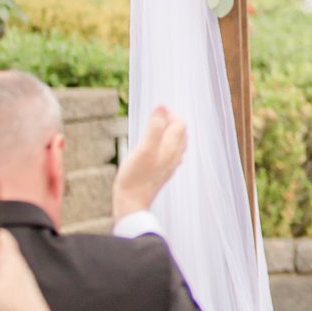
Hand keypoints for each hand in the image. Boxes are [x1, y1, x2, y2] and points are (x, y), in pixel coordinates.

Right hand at [113, 105, 186, 219]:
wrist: (131, 202)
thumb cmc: (135, 177)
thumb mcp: (144, 148)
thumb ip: (154, 128)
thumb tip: (162, 108)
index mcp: (172, 148)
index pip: (180, 124)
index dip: (170, 114)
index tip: (157, 111)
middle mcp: (174, 156)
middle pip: (180, 133)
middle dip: (171, 122)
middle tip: (157, 116)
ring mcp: (169, 165)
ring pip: (176, 144)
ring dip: (168, 133)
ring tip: (155, 128)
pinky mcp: (162, 172)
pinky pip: (169, 153)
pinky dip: (164, 144)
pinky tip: (155, 147)